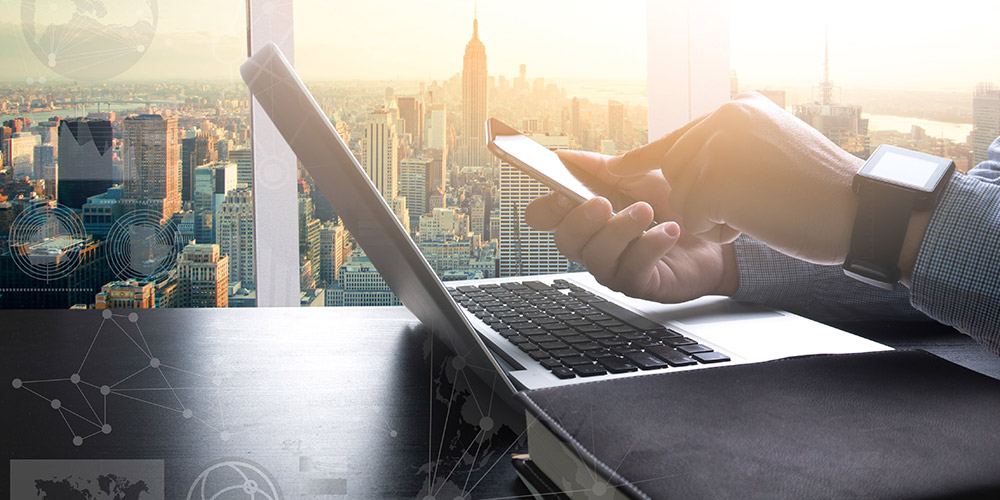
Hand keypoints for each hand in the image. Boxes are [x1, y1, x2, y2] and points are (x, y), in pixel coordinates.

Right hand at [524, 149, 737, 303]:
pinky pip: (632, 269)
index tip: (561, 191)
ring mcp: (614, 268)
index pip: (545, 218)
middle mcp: (594, 246)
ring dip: (620, 229)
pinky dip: (650, 245)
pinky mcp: (640, 285)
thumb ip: (602, 168)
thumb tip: (566, 157)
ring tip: (646, 211)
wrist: (715, 235)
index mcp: (585, 218)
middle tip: (603, 202)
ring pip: (598, 256)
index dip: (547, 206)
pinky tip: (670, 230)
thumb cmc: (673, 207)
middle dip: (581, 219)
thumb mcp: (637, 178)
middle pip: (565, 240)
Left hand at [614, 92, 862, 264]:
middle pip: (672, 169)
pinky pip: (693, 216)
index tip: (602, 166)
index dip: (643, 161)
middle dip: (697, 199)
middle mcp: (726, 118)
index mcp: (739, 109)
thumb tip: (673, 171)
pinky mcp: (719, 179)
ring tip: (759, 209)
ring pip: (680, 195)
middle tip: (750, 204)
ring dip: (712, 216)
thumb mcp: (768, 155)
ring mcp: (721, 146)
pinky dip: (719, 230)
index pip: (676, 138)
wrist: (864, 212)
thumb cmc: (821, 194)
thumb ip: (725, 153)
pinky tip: (755, 220)